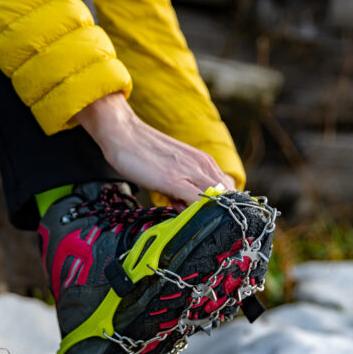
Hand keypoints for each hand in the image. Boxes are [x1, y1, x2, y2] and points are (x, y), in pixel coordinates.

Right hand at [76, 92, 235, 207]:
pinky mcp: (173, 180)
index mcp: (204, 162)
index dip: (222, 208)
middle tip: (199, 222)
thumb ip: (184, 187)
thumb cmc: (142, 151)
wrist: (122, 132)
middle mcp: (203, 165)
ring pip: (218, 200)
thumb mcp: (172, 169)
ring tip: (187, 218)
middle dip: (220, 215)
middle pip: (229, 198)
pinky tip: (183, 217)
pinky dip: (197, 214)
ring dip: (209, 215)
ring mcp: (190, 172)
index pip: (229, 191)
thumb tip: (188, 207)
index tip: (209, 217)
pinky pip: (198, 202)